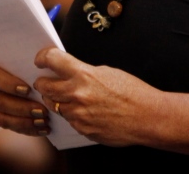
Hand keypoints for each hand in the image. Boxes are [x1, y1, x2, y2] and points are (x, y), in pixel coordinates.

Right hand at [0, 62, 51, 136]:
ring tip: (44, 120)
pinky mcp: (0, 118)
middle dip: (22, 107)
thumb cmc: (35, 66)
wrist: (36, 80)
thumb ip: (37, 60)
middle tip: (42, 111)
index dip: (9, 84)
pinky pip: (11, 127)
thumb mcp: (35, 60)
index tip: (28, 90)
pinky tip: (43, 128)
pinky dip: (28, 128)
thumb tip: (42, 59)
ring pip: (3, 118)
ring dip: (25, 121)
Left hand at [32, 47, 153, 146]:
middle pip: (43, 86)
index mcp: (83, 75)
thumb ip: (82, 71)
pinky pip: (68, 120)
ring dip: (58, 100)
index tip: (41, 60)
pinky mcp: (82, 129)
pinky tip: (86, 111)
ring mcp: (78, 115)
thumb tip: (66, 71)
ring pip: (54, 105)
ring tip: (72, 97)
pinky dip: (72, 114)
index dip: (43, 58)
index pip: (52, 60)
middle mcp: (77, 94)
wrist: (147, 117)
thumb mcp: (106, 71)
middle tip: (46, 81)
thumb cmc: (132, 91)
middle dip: (43, 82)